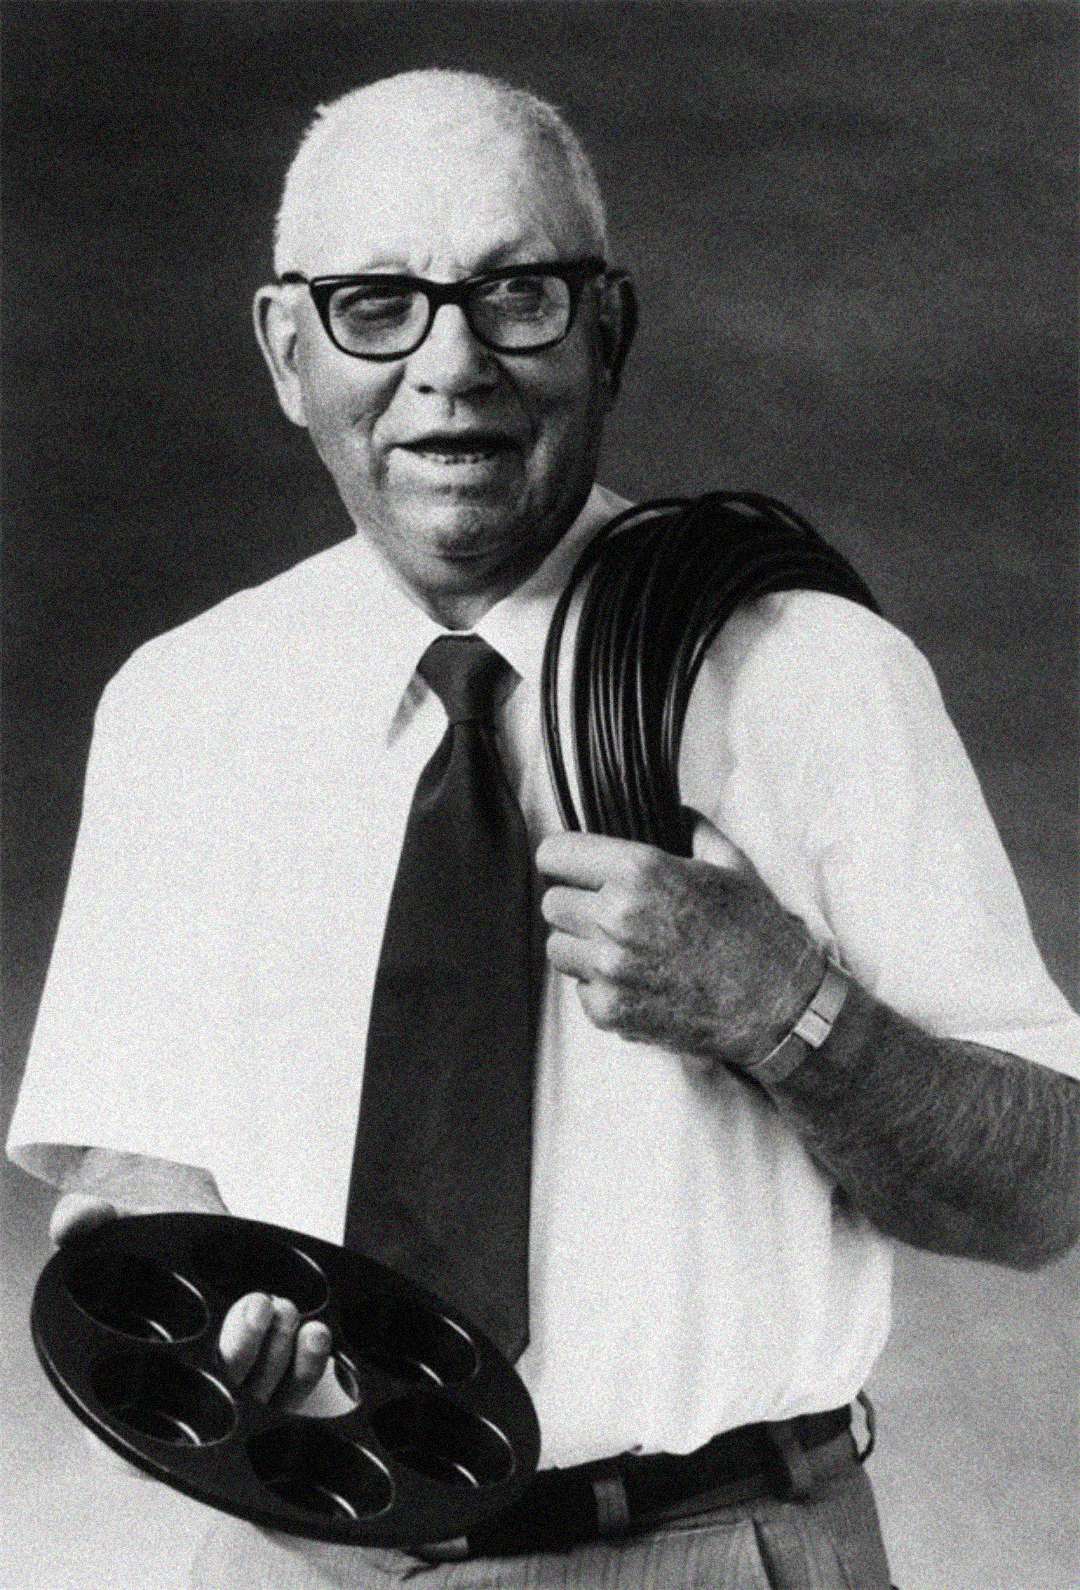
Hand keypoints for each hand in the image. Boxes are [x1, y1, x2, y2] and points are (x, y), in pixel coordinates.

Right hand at [51, 1189, 331, 1411]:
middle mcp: (172, 1415)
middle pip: (210, 1419)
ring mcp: (226, 1407)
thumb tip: (72, 1222)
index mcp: (117, 1395)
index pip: (134, 1430)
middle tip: (253, 1306)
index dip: (167, 1413)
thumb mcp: (114, 1227)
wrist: (189, 1232)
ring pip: (257, 1411)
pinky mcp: (268, 1389)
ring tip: (282, 1308)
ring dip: (277, 1363)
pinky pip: (291, 1398)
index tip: (195, 1357)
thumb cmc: (145, 1242)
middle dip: (238, 1361)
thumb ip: (88, 1220)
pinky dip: (306, 1369)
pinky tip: (314, 1333)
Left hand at [536, 817, 824, 1066]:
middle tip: (609, 912)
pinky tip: (637, 980)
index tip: (575, 868)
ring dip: (582, 947)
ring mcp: (610, 969)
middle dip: (576, 904)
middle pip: (552, 903)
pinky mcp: (611, 1011)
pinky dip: (600, 987)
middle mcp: (615, 918)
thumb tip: (672, 809)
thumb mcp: (731, 864)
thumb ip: (691, 828)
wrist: (778, 1008)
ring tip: (622, 948)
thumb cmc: (757, 933)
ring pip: (559, 948)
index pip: (554, 854)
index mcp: (639, 872)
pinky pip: (579, 989)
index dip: (565, 859)